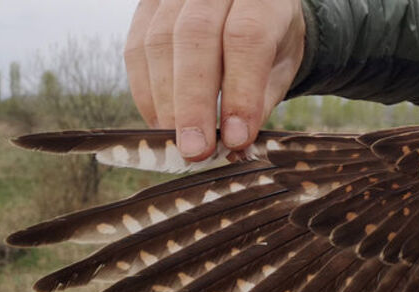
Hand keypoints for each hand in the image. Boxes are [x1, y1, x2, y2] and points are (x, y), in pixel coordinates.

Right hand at [124, 0, 304, 159]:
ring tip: (179, 142)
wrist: (251, 7)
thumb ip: (260, 101)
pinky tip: (162, 122)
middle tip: (195, 149)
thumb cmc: (271, 40)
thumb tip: (234, 144)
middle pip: (195, 37)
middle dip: (192, 102)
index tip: (235, 138)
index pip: (246, 37)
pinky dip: (146, 92)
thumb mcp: (282, 66)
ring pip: (159, 42)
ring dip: (166, 101)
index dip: (240, 91)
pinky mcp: (146, 5)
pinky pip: (136, 48)